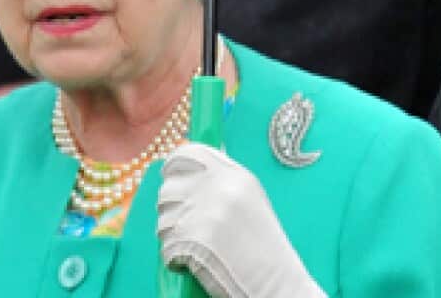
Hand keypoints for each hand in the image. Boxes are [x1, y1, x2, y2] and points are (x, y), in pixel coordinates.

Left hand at [158, 143, 325, 297]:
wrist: (277, 284)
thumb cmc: (264, 248)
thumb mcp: (249, 201)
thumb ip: (219, 183)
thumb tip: (182, 174)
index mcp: (234, 175)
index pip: (186, 155)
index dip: (173, 168)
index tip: (172, 180)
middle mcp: (217, 187)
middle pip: (169, 189)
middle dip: (171, 210)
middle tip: (187, 229)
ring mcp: (202, 212)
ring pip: (163, 220)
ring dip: (172, 237)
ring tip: (198, 249)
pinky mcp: (191, 240)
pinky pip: (166, 248)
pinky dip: (176, 260)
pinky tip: (197, 265)